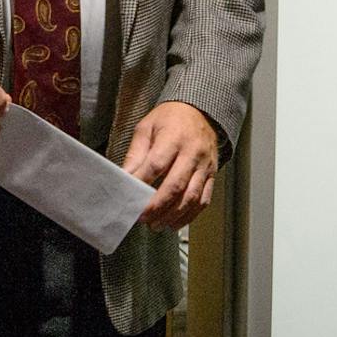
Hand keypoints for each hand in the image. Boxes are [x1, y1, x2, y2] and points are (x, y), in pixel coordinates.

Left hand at [123, 101, 218, 230]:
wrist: (201, 111)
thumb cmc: (170, 119)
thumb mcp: (147, 128)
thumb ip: (136, 154)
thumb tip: (124, 178)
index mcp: (174, 137)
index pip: (156, 164)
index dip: (141, 183)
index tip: (128, 197)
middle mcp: (192, 153)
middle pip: (175, 185)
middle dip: (157, 206)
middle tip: (142, 218)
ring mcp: (205, 166)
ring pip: (191, 197)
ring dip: (172, 215)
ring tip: (156, 225)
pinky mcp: (212, 175)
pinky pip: (203, 200)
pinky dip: (189, 215)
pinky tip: (175, 222)